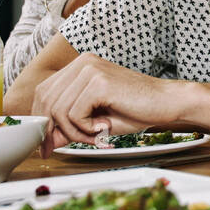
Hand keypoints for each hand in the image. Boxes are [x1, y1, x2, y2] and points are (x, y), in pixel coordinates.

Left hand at [31, 52, 188, 155]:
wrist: (167, 103)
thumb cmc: (136, 110)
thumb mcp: (95, 120)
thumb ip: (69, 126)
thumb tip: (46, 140)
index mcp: (80, 67)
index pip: (44, 93)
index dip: (41, 120)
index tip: (46, 144)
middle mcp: (82, 63)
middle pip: (46, 100)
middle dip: (53, 129)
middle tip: (65, 146)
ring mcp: (90, 70)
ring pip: (58, 109)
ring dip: (73, 132)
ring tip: (95, 136)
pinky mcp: (98, 82)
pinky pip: (74, 114)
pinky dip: (85, 129)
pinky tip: (103, 127)